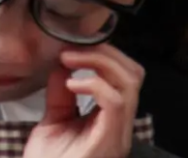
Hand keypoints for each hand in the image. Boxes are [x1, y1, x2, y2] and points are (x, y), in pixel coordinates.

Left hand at [22, 45, 143, 157]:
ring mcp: (116, 133)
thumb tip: (60, 64)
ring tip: (69, 61)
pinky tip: (71, 85)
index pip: (125, 76)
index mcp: (109, 118)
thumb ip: (60, 93)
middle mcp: (119, 125)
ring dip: (98, 62)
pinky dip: (94, 84)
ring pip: (129, 83)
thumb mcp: (53, 119)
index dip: (104, 53)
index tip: (72, 46)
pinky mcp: (108, 141)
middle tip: (72, 50)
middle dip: (106, 52)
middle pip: (134, 74)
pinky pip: (114, 103)